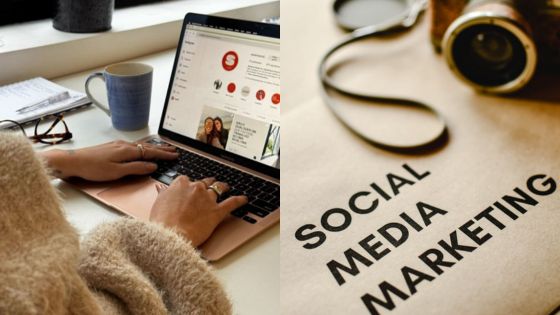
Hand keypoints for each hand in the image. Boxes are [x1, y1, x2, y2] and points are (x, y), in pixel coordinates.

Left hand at [40, 140, 177, 180]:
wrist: (72, 161)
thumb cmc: (93, 168)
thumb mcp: (117, 172)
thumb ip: (136, 168)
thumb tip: (152, 165)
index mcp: (127, 151)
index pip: (150, 152)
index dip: (164, 154)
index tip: (175, 155)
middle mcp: (124, 145)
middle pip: (147, 147)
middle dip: (161, 149)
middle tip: (173, 150)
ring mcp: (117, 145)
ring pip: (140, 145)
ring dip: (152, 147)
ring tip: (162, 148)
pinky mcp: (111, 147)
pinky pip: (132, 145)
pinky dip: (142, 147)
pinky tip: (141, 149)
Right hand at [150, 176, 247, 246]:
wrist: (170, 235)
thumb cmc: (162, 222)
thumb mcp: (158, 204)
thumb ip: (163, 194)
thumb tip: (161, 189)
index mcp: (180, 184)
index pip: (187, 180)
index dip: (189, 184)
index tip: (190, 188)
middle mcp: (196, 188)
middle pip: (204, 182)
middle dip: (207, 184)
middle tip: (209, 186)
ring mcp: (208, 198)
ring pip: (219, 188)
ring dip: (223, 187)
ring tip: (226, 187)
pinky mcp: (217, 211)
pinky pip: (232, 202)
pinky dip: (239, 200)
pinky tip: (244, 199)